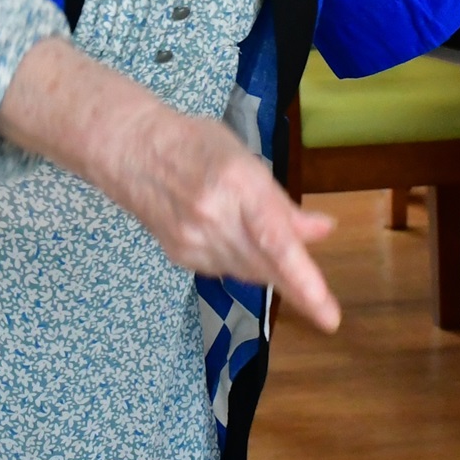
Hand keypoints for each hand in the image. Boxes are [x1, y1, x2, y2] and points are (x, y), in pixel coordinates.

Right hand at [114, 109, 340, 331]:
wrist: (133, 152)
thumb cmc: (196, 145)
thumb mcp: (246, 161)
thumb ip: (282, 203)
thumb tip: (322, 231)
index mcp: (238, 183)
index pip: (275, 239)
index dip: (303, 278)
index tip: (327, 313)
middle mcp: (214, 216)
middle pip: (265, 266)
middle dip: (298, 289)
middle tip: (325, 311)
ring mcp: (193, 241)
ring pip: (247, 273)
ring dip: (269, 271)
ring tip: (275, 256)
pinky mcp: (180, 256)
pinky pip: (225, 271)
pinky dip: (241, 264)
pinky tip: (236, 243)